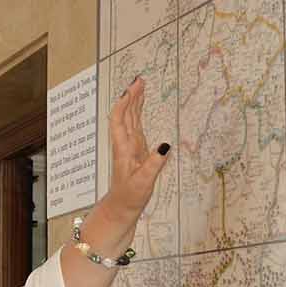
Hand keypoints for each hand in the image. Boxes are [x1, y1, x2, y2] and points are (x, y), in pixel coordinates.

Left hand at [102, 74, 169, 222]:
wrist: (122, 207)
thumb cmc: (130, 196)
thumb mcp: (143, 182)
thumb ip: (154, 164)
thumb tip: (165, 146)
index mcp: (124, 148)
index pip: (120, 121)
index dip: (124, 104)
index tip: (131, 90)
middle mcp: (125, 144)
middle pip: (125, 115)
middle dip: (131, 96)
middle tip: (139, 79)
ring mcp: (130, 146)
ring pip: (131, 119)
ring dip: (134, 102)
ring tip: (140, 86)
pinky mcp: (136, 149)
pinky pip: (136, 126)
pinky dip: (138, 113)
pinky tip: (142, 105)